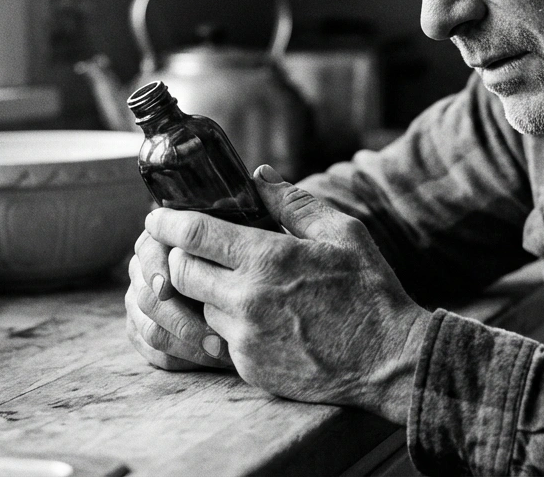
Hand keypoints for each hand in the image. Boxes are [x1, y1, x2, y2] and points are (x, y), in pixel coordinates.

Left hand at [144, 165, 430, 422]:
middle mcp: (247, 299)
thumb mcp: (343, 234)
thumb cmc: (369, 291)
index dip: (166, 221)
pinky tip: (260, 318)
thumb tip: (258, 175)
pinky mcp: (249, 369)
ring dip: (207, 293)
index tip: (156, 216)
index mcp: (268, 258)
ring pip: (199, 307)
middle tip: (189, 249)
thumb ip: (294, 202)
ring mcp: (245, 338)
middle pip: (179, 273)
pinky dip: (231, 325)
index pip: (192, 234)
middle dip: (177, 257)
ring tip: (235, 284)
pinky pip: (222, 340)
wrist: (388, 361)